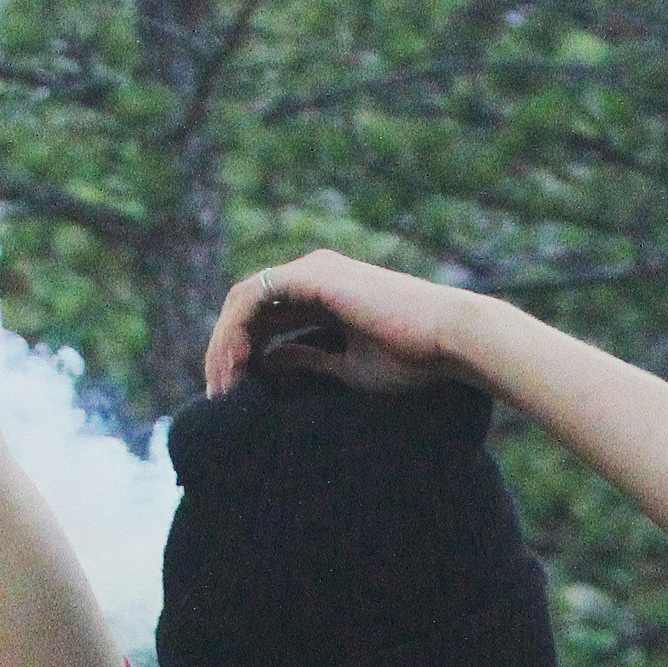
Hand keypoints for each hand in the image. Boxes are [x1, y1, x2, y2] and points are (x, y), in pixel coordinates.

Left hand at [200, 253, 497, 397]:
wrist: (449, 339)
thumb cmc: (415, 359)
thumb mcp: (349, 367)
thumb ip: (309, 360)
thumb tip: (270, 364)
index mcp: (325, 294)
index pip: (267, 320)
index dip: (246, 354)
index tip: (238, 395)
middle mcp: (313, 275)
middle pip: (248, 309)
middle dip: (227, 351)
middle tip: (218, 395)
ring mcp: (310, 271)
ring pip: (243, 301)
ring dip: (224, 343)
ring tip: (221, 386)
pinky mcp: (310, 275)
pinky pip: (253, 298)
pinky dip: (235, 330)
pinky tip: (234, 364)